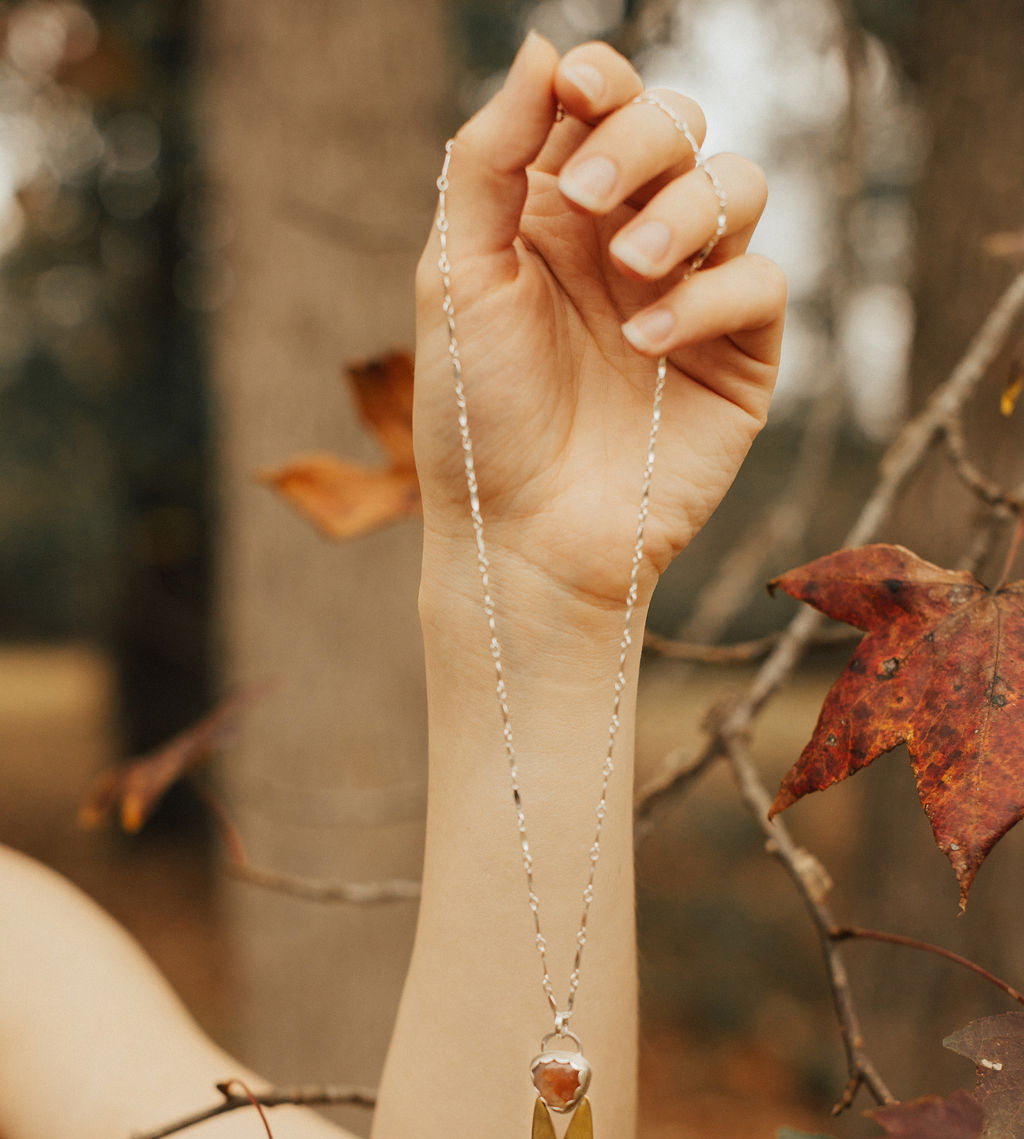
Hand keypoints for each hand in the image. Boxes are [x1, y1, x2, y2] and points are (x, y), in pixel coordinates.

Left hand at [414, 33, 785, 620]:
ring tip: (627, 275)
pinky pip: (761, 282)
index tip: (574, 97)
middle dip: (639, 142)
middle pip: (680, 126)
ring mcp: (690, 295)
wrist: (523, 539)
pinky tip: (649, 343)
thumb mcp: (456, 279)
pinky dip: (711, 298)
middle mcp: (628, 241)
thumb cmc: (476, 420)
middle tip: (586, 204)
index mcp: (557, 212)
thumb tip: (543, 47)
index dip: (601, 83)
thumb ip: (487, 161)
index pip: (603, 104)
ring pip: (736, 187)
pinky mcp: (739, 356)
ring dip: (683, 211)